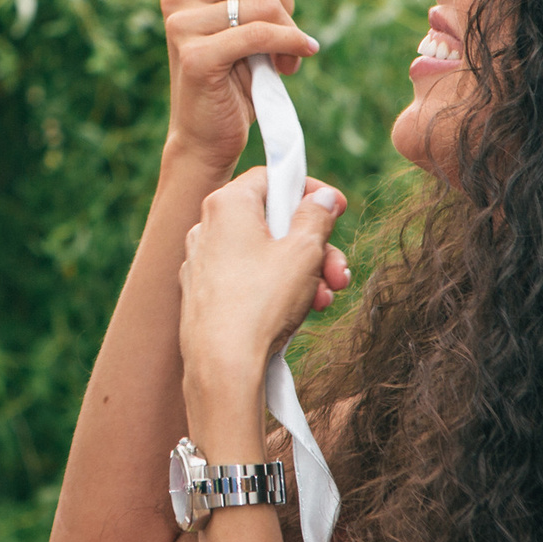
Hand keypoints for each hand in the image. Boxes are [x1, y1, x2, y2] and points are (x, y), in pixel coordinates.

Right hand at [161, 0, 335, 174]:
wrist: (208, 133)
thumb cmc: (237, 70)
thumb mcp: (259, 15)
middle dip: (289, 0)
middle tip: (289, 32)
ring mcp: (182, 22)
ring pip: (266, 2)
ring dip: (291, 31)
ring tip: (288, 57)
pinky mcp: (196, 55)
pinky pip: (262, 34)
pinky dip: (291, 45)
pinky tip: (295, 61)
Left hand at [179, 167, 350, 391]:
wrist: (222, 364)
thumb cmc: (260, 302)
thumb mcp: (303, 251)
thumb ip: (316, 216)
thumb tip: (322, 197)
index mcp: (226, 204)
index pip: (271, 177)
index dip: (308, 190)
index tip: (336, 208)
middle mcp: (207, 227)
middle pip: (272, 221)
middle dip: (314, 246)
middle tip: (340, 271)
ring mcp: (202, 261)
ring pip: (264, 254)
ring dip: (302, 272)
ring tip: (324, 300)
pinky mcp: (203, 293)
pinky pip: (247, 279)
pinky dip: (276, 289)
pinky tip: (299, 312)